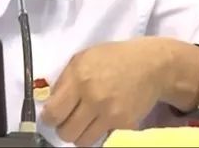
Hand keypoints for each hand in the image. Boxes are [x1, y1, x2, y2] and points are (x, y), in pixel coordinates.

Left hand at [41, 37, 182, 145]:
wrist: (150, 65)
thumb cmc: (113, 58)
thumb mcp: (82, 59)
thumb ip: (64, 80)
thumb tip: (49, 103)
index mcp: (79, 78)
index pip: (53, 113)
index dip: (49, 118)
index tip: (52, 116)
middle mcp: (93, 98)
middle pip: (66, 132)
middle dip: (64, 127)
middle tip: (69, 119)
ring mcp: (110, 113)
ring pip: (82, 141)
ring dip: (80, 133)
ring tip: (85, 121)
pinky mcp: (125, 124)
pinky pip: (102, 138)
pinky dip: (99, 132)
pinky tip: (102, 119)